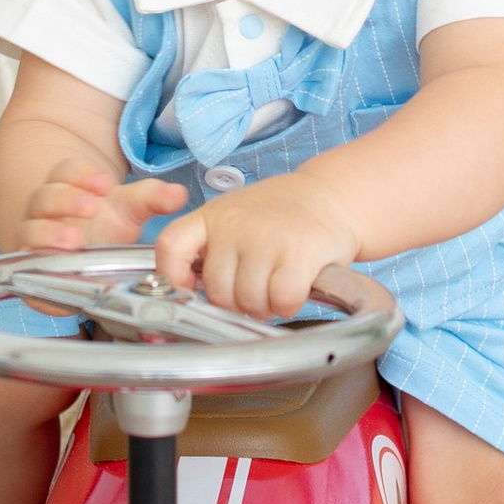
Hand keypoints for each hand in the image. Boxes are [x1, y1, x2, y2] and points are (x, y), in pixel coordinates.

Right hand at [15, 164, 186, 251]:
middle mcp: (46, 210)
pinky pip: (25, 260)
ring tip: (74, 239)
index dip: (82, 174)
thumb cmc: (104, 228)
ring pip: (31, 227)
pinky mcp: (30, 266)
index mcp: (68, 186)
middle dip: (67, 199)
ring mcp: (34, 237)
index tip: (105, 183)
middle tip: (91, 206)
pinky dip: (38, 260)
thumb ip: (153, 199)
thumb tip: (179, 194)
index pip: (65, 171)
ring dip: (50, 232)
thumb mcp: (131, 210)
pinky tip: (56, 263)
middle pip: (46, 195)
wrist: (85, 261)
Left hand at [154, 174, 360, 318]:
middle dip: (238, 303)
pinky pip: (281, 300)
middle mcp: (235, 224)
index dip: (172, 275)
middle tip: (258, 290)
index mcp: (212, 216)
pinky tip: (296, 290)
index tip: (188, 290)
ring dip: (266, 307)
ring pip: (249, 301)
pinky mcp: (299, 252)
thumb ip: (211, 248)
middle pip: (217, 292)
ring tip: (278, 286)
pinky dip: (289, 305)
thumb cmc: (281, 215)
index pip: (171, 245)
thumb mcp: (235, 217)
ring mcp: (266, 238)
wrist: (331, 196)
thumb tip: (190, 291)